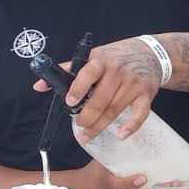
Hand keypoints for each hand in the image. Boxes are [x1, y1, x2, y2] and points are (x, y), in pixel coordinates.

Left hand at [33, 37, 161, 141]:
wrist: (149, 53)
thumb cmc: (116, 57)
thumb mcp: (93, 57)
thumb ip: (67, 71)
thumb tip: (39, 86)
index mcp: (101, 60)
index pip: (88, 73)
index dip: (78, 88)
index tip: (69, 103)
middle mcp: (118, 71)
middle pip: (100, 99)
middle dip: (87, 117)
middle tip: (78, 126)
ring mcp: (133, 83)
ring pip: (115, 109)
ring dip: (100, 126)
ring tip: (87, 135)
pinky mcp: (146, 94)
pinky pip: (140, 113)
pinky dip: (131, 126)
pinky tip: (121, 135)